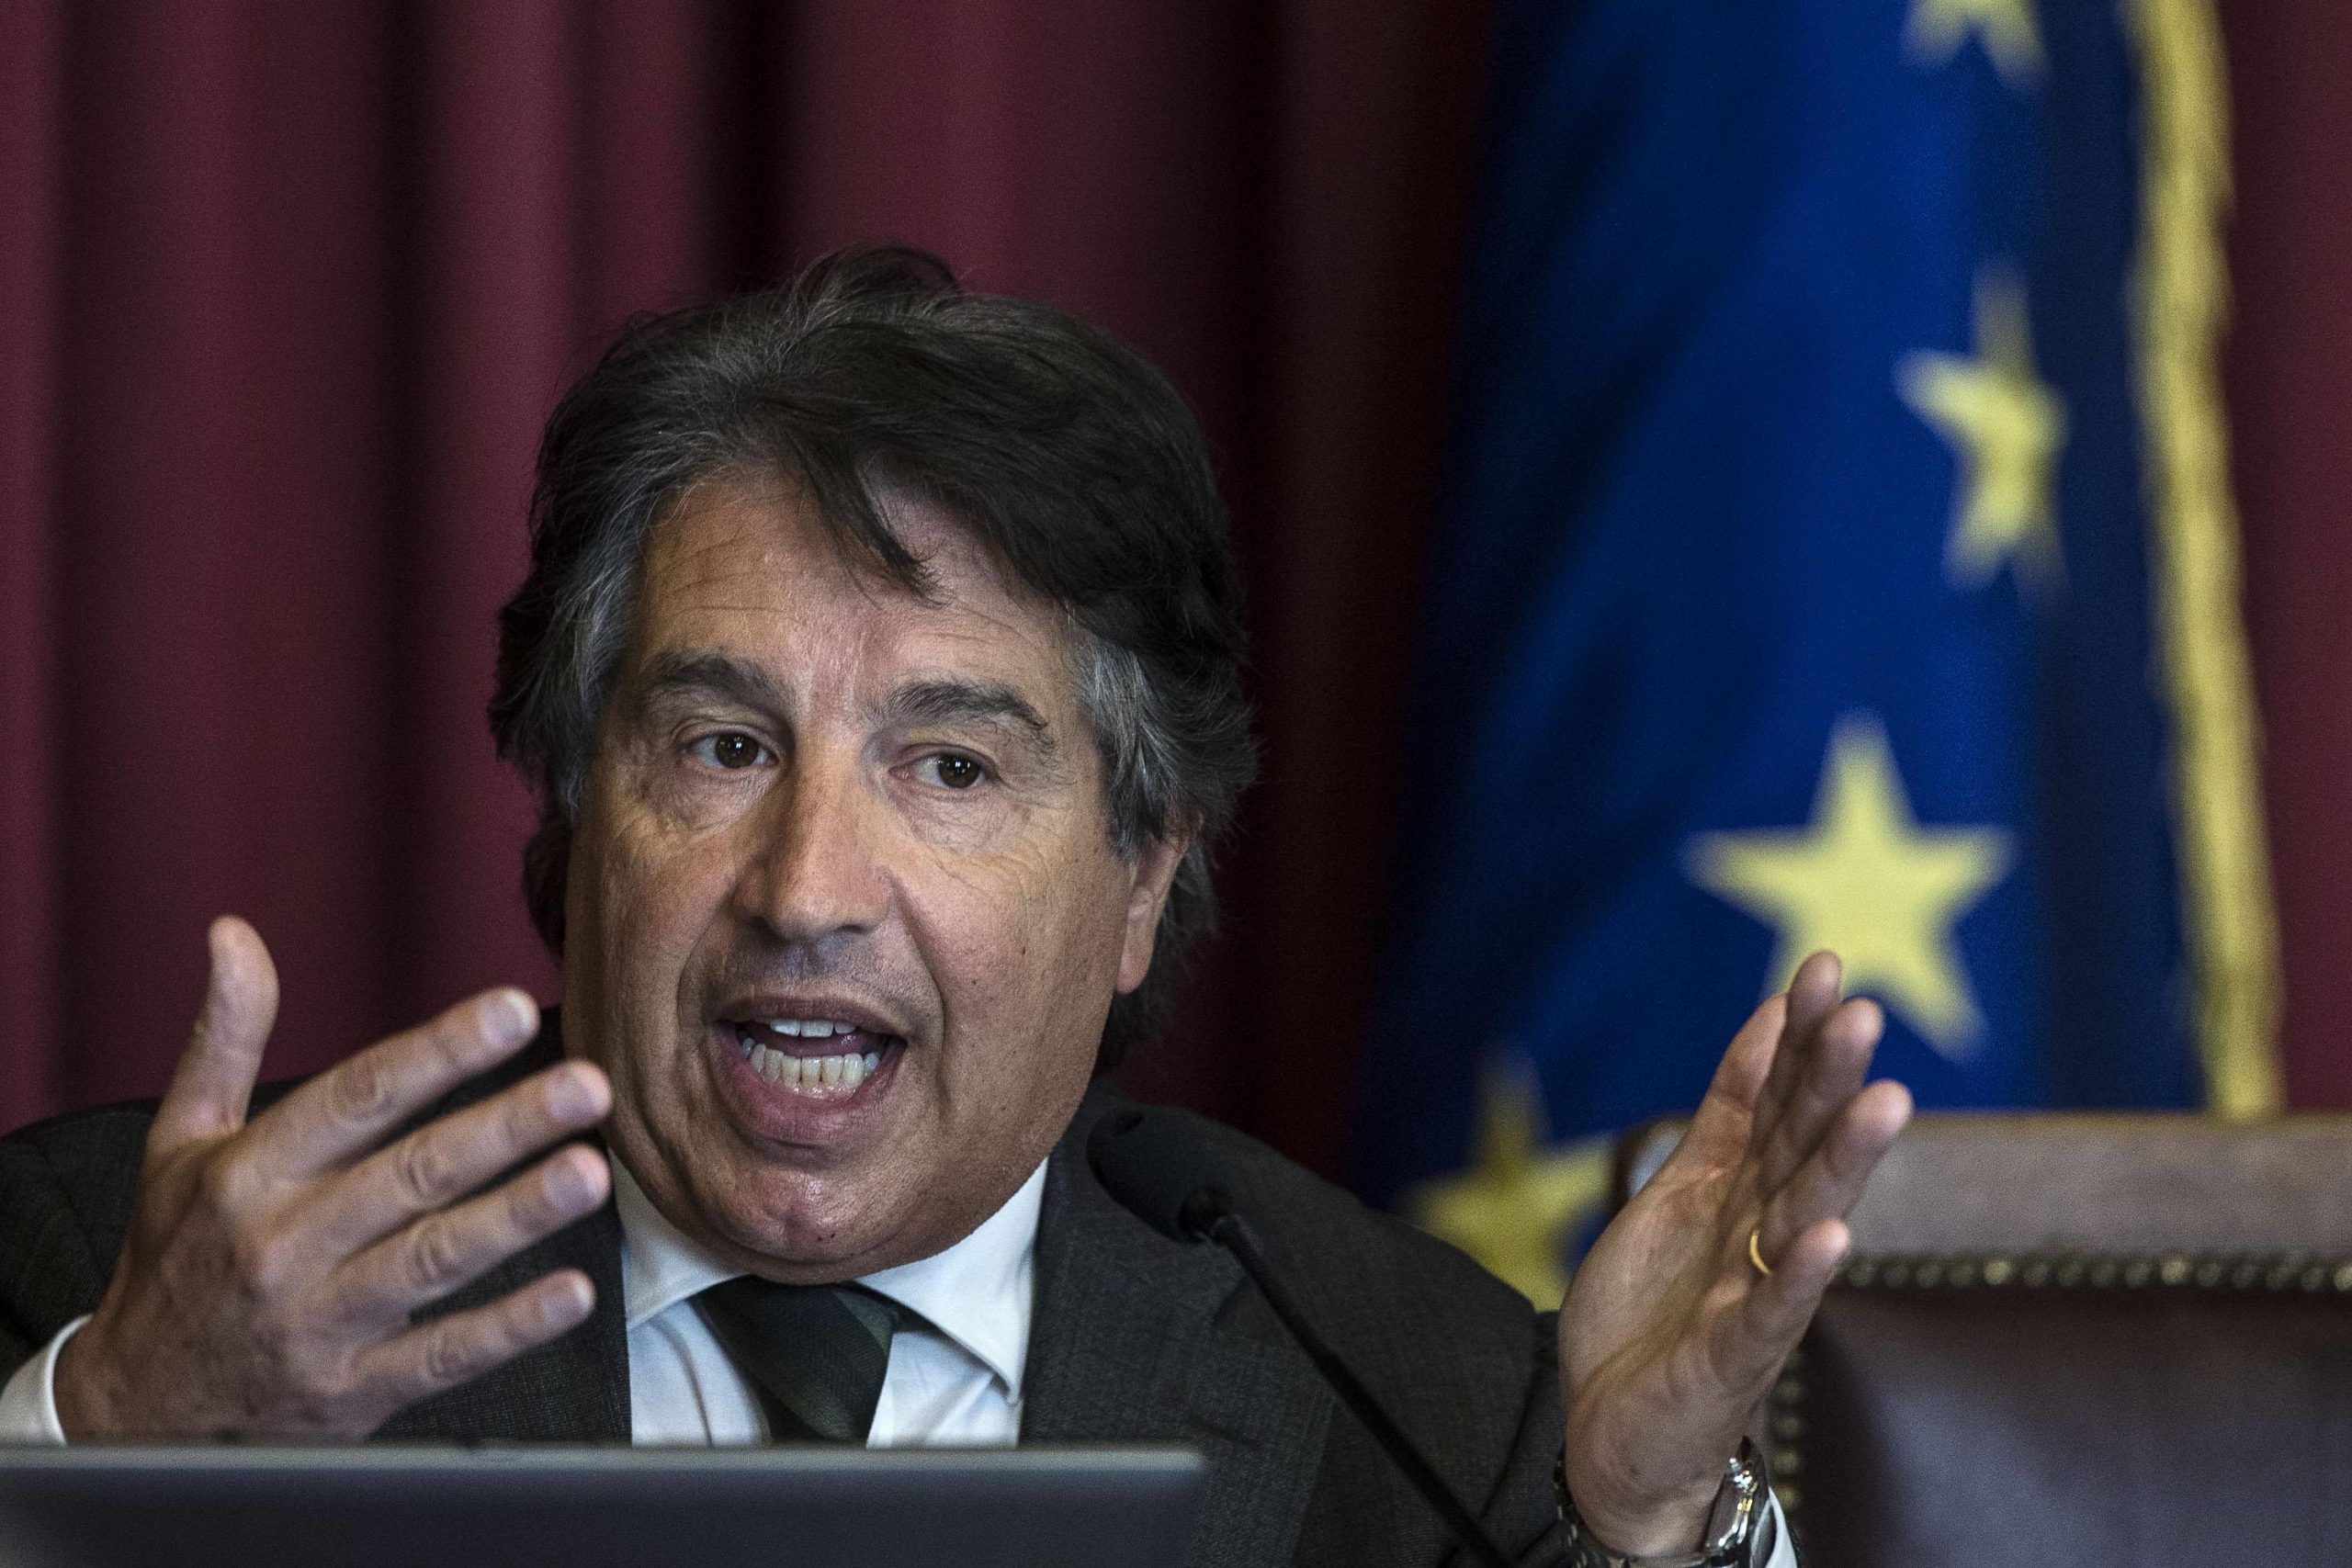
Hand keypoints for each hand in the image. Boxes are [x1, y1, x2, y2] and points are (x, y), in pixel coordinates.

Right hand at [55, 917, 613, 1439]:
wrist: (134, 1412)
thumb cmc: (178, 1254)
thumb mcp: (181, 1143)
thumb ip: (225, 1038)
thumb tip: (233, 933)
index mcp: (247, 1173)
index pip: (357, 1098)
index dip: (438, 1051)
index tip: (512, 1009)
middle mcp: (281, 1243)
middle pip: (411, 1173)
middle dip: (505, 1127)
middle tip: (588, 1086)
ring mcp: (317, 1323)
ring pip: (431, 1259)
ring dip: (515, 1216)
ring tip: (589, 1175)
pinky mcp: (349, 1395)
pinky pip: (439, 1357)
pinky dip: (507, 1328)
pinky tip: (571, 1292)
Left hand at [1556, 951, 1910, 1553]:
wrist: (1616, 1437)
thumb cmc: (1651, 1317)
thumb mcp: (1675, 1196)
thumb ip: (1724, 1123)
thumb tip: (1764, 1025)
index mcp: (1742, 1193)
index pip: (1778, 1100)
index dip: (1797, 1037)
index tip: (1825, 964)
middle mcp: (1760, 1236)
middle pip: (1801, 1145)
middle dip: (1830, 1080)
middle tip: (1864, 1010)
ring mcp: (1752, 1295)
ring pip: (1804, 1215)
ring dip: (1842, 1160)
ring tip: (1886, 1101)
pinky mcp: (1734, 1358)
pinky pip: (1771, 1313)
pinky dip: (1801, 1276)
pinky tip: (1833, 1237)